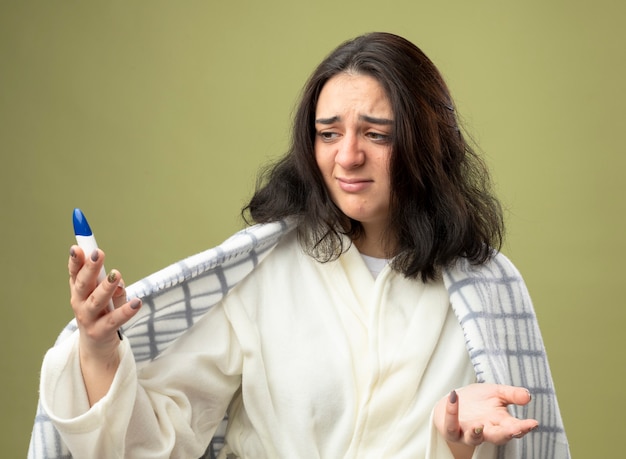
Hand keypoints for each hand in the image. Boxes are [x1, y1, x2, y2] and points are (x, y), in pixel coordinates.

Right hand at [68, 245, 141, 403]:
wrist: (96, 347)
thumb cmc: (102, 313)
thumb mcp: (103, 295)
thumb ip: (108, 284)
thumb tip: (116, 278)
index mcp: (79, 291)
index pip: (74, 273)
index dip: (75, 260)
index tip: (77, 246)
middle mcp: (79, 304)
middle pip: (83, 284)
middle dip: (89, 268)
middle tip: (98, 253)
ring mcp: (88, 319)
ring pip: (96, 302)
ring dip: (106, 287)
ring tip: (116, 274)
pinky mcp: (101, 332)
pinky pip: (114, 320)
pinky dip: (125, 311)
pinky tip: (137, 302)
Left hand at [434, 383, 537, 452]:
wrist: (454, 401)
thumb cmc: (477, 399)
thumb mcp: (496, 392)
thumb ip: (512, 394)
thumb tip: (528, 396)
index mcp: (499, 423)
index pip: (515, 428)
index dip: (524, 427)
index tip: (533, 423)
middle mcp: (485, 430)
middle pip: (498, 437)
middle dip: (506, 434)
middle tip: (515, 429)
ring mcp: (468, 433)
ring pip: (473, 439)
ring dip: (476, 434)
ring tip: (478, 426)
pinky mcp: (452, 430)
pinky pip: (451, 426)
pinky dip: (452, 413)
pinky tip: (454, 397)